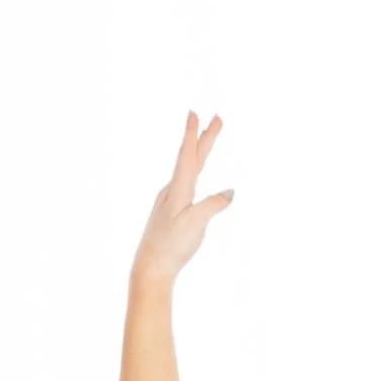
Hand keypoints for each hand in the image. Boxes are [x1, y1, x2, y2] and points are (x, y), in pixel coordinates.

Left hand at [131, 111, 233, 286]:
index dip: (192, 134)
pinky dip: (194, 169)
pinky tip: (194, 174)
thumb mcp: (196, 225)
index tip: (194, 113)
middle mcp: (173, 191)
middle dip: (204, 137)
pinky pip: (186, 182)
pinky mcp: (171, 211)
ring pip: (189, 169)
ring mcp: (171, 201)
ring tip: (207, 138)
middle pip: (192, 158)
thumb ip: (213, 205)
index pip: (187, 155)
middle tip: (217, 118)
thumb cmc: (171, 247)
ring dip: (199, 151)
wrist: (150, 267)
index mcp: (178, 190)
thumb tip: (230, 193)